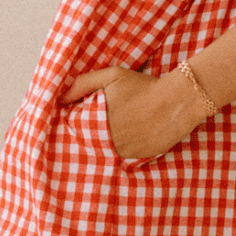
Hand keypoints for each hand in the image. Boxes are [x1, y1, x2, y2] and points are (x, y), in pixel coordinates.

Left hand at [62, 66, 205, 160]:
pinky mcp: (135, 160)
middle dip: (88, 135)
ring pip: (102, 153)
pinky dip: (119, 151)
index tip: (80, 120)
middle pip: (86, 142)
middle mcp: (104, 141)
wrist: (176, 102)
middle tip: (102, 125)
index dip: (75, 124)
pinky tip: (127, 139)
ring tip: (117, 132)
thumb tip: (59, 99)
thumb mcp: (111, 75)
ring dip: (103, 146)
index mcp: (95, 121)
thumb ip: (83, 84)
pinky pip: (119, 159)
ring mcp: (120, 153)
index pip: (73, 129)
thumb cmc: (142, 86)